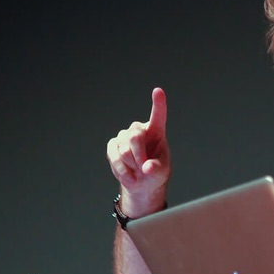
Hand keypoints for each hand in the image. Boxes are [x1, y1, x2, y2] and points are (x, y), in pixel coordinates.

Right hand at [106, 88, 170, 214]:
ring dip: (131, 165)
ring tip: (137, 173)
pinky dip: (121, 169)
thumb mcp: (161, 173)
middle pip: (135, 137)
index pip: (158, 114)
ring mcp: (124, 136)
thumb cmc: (154, 173)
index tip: (158, 91)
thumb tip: (147, 167)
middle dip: (139, 156)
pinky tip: (128, 175)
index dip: (158, 103)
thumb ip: (156, 169)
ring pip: (124, 149)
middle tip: (144, 169)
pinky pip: (114, 155)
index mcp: (156, 131)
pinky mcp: (112, 145)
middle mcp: (139, 130)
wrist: (141, 183)